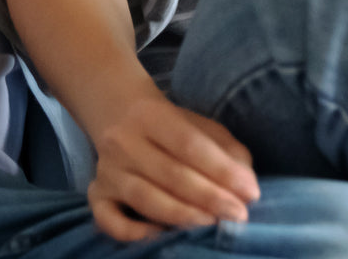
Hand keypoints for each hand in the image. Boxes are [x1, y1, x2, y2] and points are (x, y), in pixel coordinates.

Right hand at [87, 90, 259, 241]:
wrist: (118, 112)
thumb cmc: (170, 126)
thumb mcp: (200, 125)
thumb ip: (227, 150)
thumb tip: (246, 187)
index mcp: (151, 114)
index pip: (188, 144)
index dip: (221, 170)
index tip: (250, 192)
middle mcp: (123, 140)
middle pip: (170, 173)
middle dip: (209, 198)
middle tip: (239, 216)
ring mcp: (107, 169)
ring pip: (144, 197)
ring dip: (182, 215)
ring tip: (212, 225)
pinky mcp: (97, 193)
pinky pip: (108, 219)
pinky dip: (132, 232)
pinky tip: (160, 235)